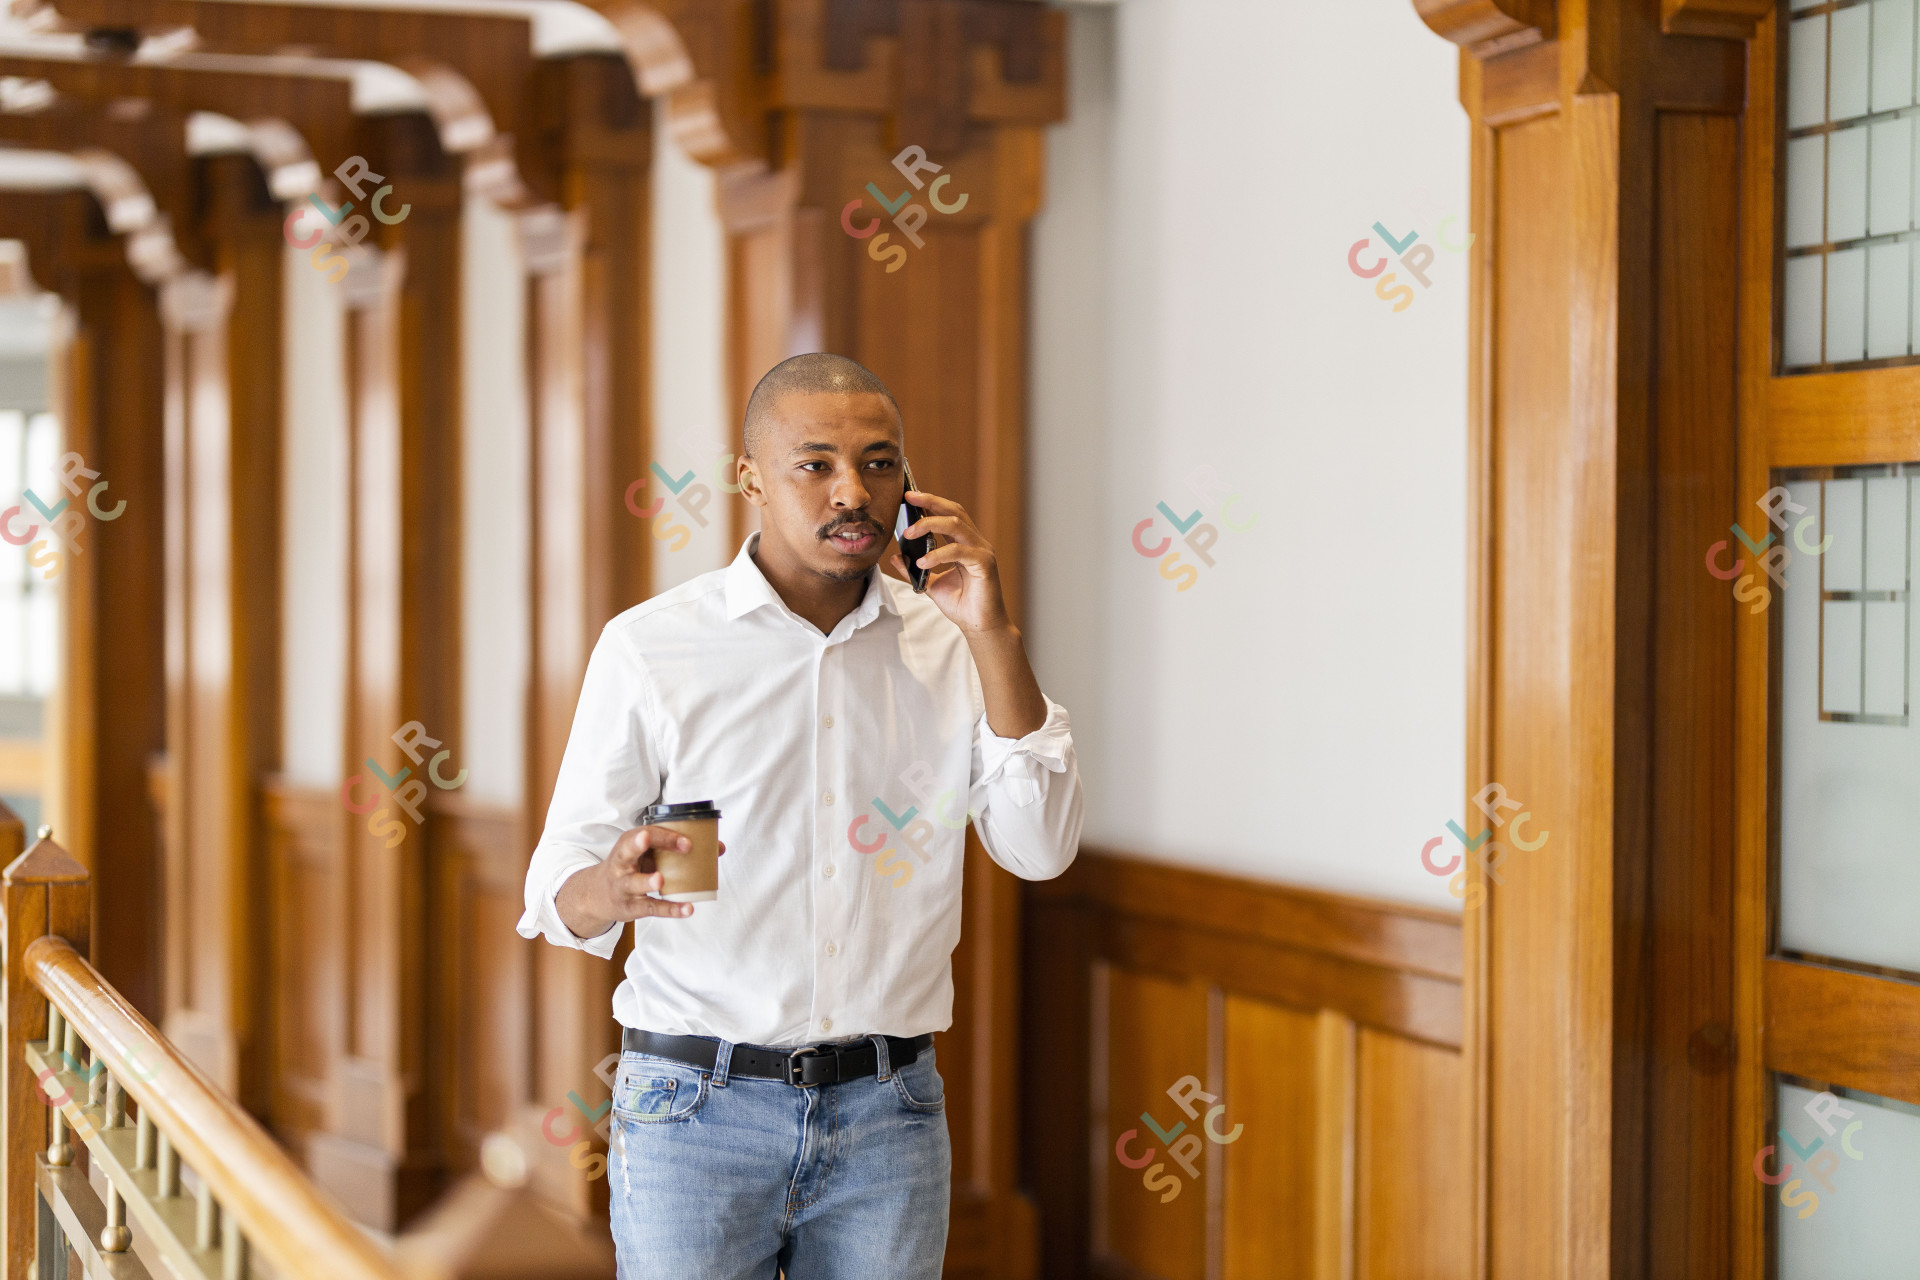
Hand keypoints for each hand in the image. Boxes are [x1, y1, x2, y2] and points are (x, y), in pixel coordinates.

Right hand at [556, 825, 727, 937]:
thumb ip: (677, 849)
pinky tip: (687, 909)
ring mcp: (623, 886)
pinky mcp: (631, 907)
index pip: (645, 834)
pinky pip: (651, 908)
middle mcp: (622, 863)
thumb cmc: (632, 867)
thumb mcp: (648, 854)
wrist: (598, 895)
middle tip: (648, 838)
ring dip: (646, 881)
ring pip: (633, 883)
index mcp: (629, 845)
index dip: (664, 836)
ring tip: (660, 880)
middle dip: (638, 844)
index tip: (687, 841)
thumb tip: (718, 848)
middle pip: (627, 851)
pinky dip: (670, 909)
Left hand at [888, 490, 1011, 633]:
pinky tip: (923, 562)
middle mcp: (976, 542)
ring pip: (956, 525)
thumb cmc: (961, 604)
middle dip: (930, 501)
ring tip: (908, 534)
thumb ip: (914, 569)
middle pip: (954, 511)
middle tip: (909, 497)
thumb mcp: (930, 584)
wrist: (979, 625)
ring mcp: (983, 551)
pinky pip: (958, 551)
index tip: (909, 495)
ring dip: (929, 525)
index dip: (930, 501)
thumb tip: (895, 556)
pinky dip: (938, 554)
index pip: (948, 513)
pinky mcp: (985, 564)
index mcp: (965, 543)